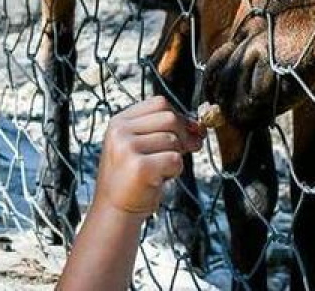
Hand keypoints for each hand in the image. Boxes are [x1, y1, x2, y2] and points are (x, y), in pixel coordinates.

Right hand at [94, 96, 206, 216]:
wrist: (115, 210)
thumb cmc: (133, 178)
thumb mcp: (141, 146)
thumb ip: (164, 131)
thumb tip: (199, 126)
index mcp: (119, 121)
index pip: (159, 103)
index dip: (179, 117)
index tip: (186, 133)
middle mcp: (120, 131)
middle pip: (169, 118)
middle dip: (182, 136)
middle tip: (179, 153)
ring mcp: (127, 147)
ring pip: (173, 140)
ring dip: (175, 157)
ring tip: (159, 171)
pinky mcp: (139, 166)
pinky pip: (174, 159)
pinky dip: (174, 171)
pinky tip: (159, 179)